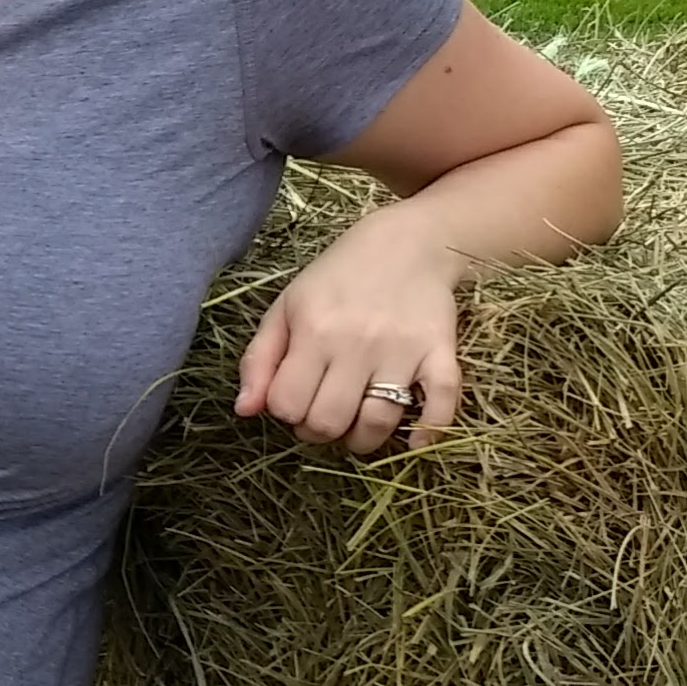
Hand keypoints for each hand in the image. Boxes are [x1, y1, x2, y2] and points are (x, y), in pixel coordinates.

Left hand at [234, 210, 463, 452]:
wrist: (408, 243)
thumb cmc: (338, 277)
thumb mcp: (286, 307)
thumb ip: (259, 359)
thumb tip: (244, 410)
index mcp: (314, 331)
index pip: (287, 405)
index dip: (286, 412)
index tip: (296, 399)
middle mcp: (357, 344)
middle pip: (329, 422)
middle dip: (318, 430)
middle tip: (323, 414)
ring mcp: (403, 351)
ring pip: (377, 422)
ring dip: (361, 439)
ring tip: (355, 426)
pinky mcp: (442, 353)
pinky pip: (441, 405)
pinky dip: (428, 432)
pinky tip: (413, 442)